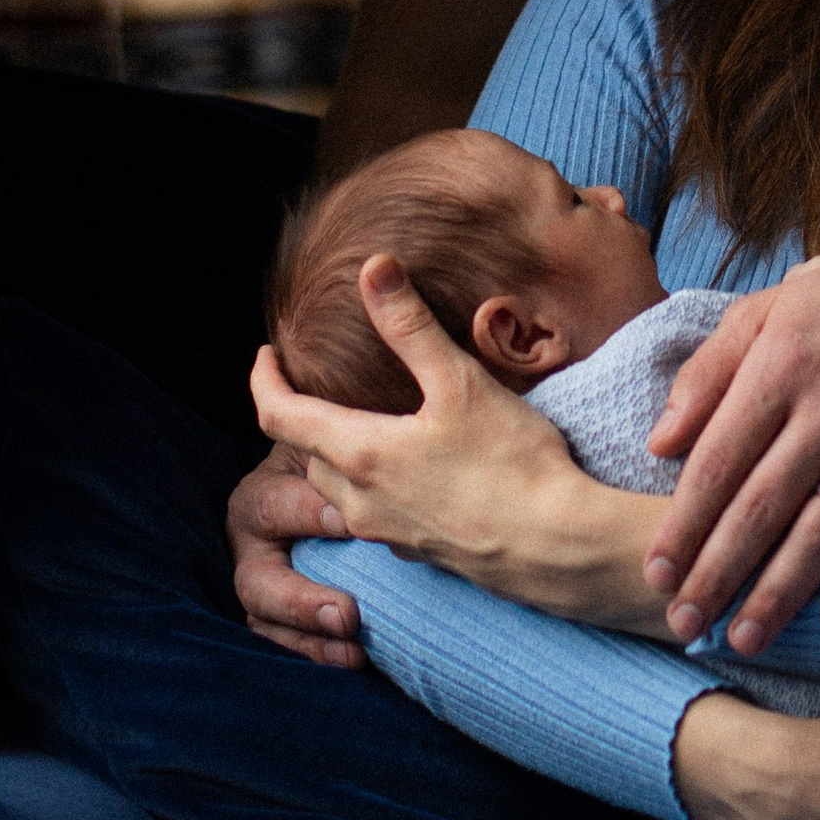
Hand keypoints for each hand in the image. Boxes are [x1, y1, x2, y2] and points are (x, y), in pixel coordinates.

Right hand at [228, 441, 366, 664]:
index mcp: (262, 494)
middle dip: (301, 602)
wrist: (337, 485)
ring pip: (268, 623)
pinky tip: (355, 660)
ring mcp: (260, 584)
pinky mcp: (276, 616)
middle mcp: (250, 544)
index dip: (308, 515)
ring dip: (310, 641)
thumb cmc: (342, 462)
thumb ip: (349, 450)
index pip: (275, 506)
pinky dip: (318, 655)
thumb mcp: (338, 446)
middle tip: (349, 614)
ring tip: (354, 652)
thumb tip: (386, 456)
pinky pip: (287, 644)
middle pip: (259, 581)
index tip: (349, 522)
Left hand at [250, 259, 665, 621]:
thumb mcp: (459, 383)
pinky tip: (411, 469)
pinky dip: (372, 484)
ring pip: (338, 487)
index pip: (278, 416)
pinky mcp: (415, 551)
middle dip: (305, 415)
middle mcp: (359, 500)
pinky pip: (372, 513)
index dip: (263, 380)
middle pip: (308, 451)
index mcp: (359, 453)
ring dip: (337, 453)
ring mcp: (385, 532)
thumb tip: (373, 268)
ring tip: (364, 421)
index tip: (266, 354)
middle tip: (320, 382)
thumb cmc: (511, 463)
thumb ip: (410, 326)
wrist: (556, 547)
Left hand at [645, 192, 819, 657]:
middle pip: (762, 506)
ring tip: (744, 638)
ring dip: (779, 592)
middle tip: (683, 623)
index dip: (683, 524)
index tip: (657, 572)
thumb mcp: (774, 305)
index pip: (718, 460)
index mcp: (783, 363)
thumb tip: (658, 443)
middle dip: (717, 573)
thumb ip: (710, 370)